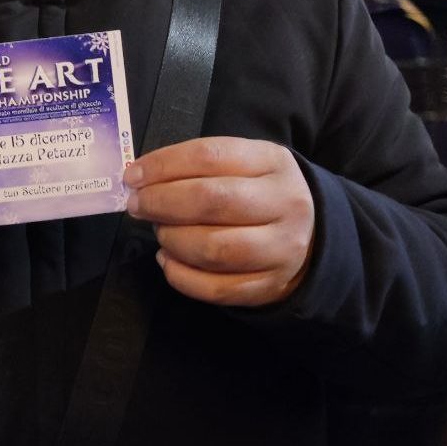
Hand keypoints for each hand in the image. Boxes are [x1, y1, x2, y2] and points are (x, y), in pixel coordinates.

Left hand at [124, 137, 313, 306]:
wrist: (314, 235)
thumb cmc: (260, 192)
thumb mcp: (243, 163)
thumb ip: (197, 166)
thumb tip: (139, 179)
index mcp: (271, 162)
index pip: (209, 156)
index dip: (163, 166)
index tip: (132, 176)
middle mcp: (283, 203)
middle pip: (210, 201)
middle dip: (161, 202)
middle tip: (137, 205)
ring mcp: (280, 249)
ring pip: (212, 248)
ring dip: (172, 240)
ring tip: (160, 232)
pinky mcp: (269, 287)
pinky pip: (216, 289)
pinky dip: (181, 276)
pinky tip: (168, 260)